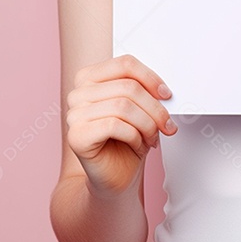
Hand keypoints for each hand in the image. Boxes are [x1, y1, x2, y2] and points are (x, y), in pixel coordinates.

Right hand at [66, 53, 177, 197]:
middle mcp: (78, 93)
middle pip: (128, 87)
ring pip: (124, 106)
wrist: (116, 177)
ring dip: (147, 124)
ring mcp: (73, 115)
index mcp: (90, 78)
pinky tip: (137, 145)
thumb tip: (164, 88)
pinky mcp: (76, 136)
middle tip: (166, 125)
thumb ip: (144, 91)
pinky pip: (115, 125)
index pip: (125, 63)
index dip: (151, 78)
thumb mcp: (138, 108)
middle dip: (155, 108)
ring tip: (152, 137)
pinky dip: (134, 136)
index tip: (167, 95)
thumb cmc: (127, 141)